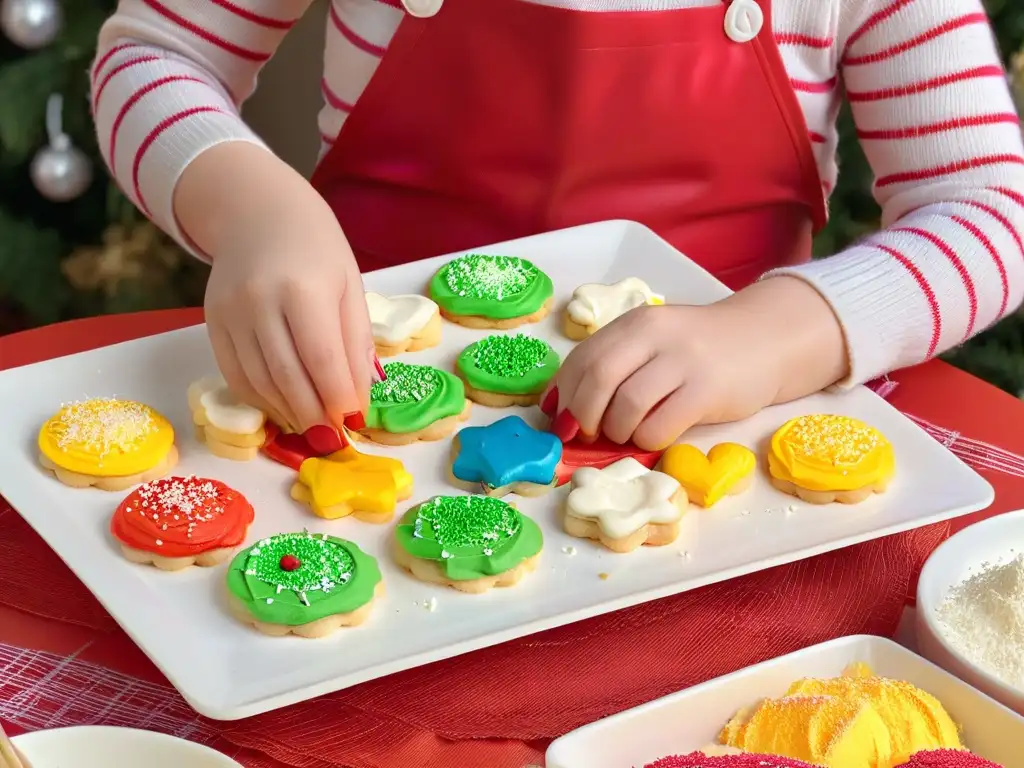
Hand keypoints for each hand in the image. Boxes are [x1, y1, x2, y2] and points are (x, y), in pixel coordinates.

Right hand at [204, 230, 372, 432]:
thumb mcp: (349, 286)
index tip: (354, 420)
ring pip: (259, 382)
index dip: (339, 397)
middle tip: (333, 436)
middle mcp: (260, 301)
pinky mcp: (211, 322)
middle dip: (314, 414)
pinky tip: (283, 407)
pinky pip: (235, 375)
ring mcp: (230, 313)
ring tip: (312, 425)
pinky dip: (261, 399)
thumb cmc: (316, 249)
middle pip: (288, 377)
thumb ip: (355, 342)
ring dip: (288, 412)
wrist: (257, 212)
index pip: (322, 359)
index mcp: (303, 288)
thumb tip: (359, 396)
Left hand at [548, 277, 848, 448]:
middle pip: (597, 378)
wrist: (766, 341)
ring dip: (616, 430)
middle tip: (588, 433)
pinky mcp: (707, 391)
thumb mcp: (653, 342)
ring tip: (627, 432)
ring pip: (626, 405)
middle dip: (583, 415)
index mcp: (635, 323)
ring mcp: (683, 361)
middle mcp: (656, 335)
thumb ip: (615, 363)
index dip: (564, 394)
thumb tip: (563, 409)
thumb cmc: (699, 350)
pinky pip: (659, 425)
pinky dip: (646, 439)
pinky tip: (653, 435)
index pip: (582, 358)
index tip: (561, 419)